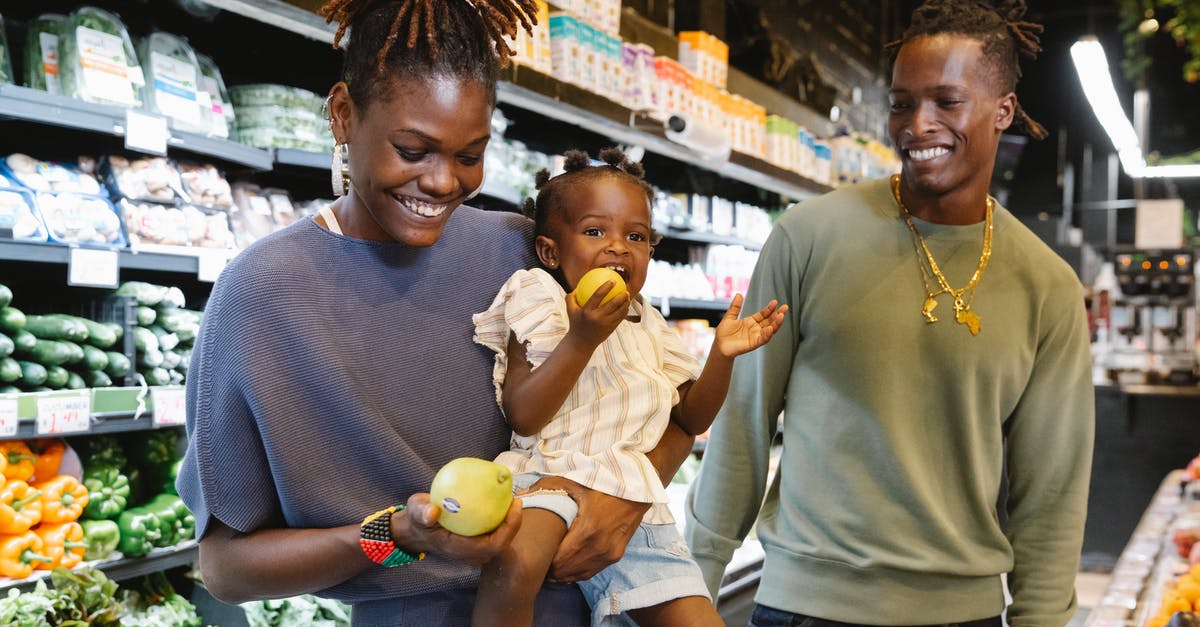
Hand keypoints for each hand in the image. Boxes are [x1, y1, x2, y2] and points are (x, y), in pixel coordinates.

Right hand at [392, 493, 521, 565]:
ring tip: (512, 500)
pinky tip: (502, 502)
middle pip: (502, 544)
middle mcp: (470, 554)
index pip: (493, 545)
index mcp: (459, 549)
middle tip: (515, 499)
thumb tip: (431, 512)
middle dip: (514, 524)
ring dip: (510, 523)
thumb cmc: (418, 518)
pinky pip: (494, 535)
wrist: (416, 529)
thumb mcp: (416, 511)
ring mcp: (474, 551)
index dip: (509, 528)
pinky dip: (502, 521)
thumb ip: (421, 511)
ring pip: (501, 540)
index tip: (513, 505)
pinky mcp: (475, 545)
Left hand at [525, 476, 648, 581]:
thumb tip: (521, 496)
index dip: (545, 561)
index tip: (534, 554)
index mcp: (588, 531)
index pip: (559, 559)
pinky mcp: (615, 556)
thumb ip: (547, 488)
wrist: (636, 491)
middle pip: (567, 571)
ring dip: (563, 574)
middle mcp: (599, 548)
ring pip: (579, 575)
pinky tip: (566, 567)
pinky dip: (577, 572)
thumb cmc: (604, 485)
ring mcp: (609, 555)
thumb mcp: (575, 482)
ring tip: (549, 567)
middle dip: (551, 569)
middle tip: (538, 562)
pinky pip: (591, 572)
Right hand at [564, 283, 629, 348]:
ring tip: (628, 296)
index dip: (606, 287)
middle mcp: (597, 318)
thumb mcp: (570, 310)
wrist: (581, 343)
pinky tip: (626, 306)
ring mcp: (605, 324)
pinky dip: (624, 311)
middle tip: (625, 289)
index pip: (598, 296)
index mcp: (587, 311)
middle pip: (613, 304)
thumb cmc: (575, 323)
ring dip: (626, 303)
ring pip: (620, 312)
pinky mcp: (611, 329)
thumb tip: (577, 286)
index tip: (613, 280)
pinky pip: (620, 318)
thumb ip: (571, 297)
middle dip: (622, 295)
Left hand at [713, 295, 786, 358]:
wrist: (718, 346)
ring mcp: (755, 336)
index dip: (769, 309)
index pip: (764, 314)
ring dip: (776, 324)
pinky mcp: (753, 344)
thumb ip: (735, 307)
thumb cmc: (724, 333)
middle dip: (778, 315)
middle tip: (785, 307)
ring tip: (781, 316)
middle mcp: (756, 329)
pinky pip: (762, 339)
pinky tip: (770, 328)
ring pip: (769, 330)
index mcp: (751, 322)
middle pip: (770, 321)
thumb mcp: (729, 317)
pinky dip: (767, 334)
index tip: (775, 302)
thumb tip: (739, 294)